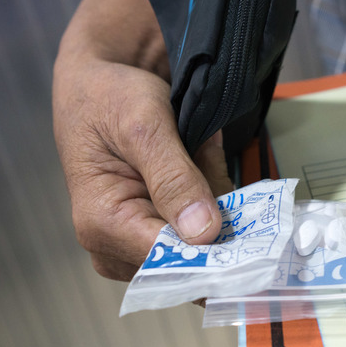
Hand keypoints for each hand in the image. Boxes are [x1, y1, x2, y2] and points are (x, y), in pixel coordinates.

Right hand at [53, 55, 232, 280]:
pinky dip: (212, 197)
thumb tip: (203, 233)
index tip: (249, 226)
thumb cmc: (107, 97)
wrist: (96, 84)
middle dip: (217, 214)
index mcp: (102, 224)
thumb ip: (173, 178)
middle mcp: (113, 245)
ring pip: (201, 243)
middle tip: (212, 160)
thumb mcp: (143, 126)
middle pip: (189, 256)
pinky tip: (200, 163)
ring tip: (198, 152)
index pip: (171, 262)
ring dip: (216, 199)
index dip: (214, 249)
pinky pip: (199, 229)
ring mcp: (133, 242)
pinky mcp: (153, 231)